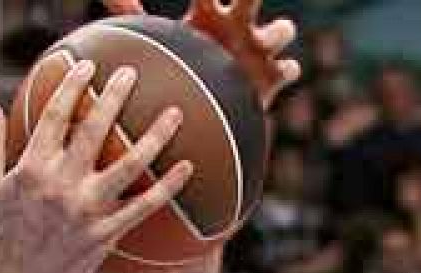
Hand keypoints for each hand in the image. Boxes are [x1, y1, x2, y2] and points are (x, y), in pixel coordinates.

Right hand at [0, 61, 192, 272]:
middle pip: (95, 129)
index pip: (56, 114)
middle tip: (132, 74)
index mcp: (32, 166)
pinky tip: (187, 167)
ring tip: (176, 113)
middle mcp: (62, 184)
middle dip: (115, 95)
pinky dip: (168, 187)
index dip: (74, 85)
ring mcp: (86, 210)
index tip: (89, 65)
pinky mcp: (105, 234)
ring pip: (130, 165)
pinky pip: (144, 206)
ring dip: (156, 136)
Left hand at [105, 0, 300, 108]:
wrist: (212, 110)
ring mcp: (260, 50)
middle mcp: (238, 26)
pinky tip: (282, 70)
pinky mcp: (274, 78)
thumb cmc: (183, 68)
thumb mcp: (161, 40)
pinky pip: (288, 69)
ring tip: (269, 37)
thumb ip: (131, 13)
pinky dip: (287, 69)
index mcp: (208, 14)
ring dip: (279, 31)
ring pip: (282, 30)